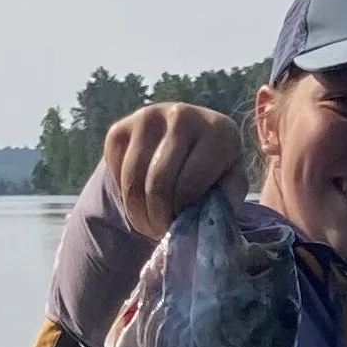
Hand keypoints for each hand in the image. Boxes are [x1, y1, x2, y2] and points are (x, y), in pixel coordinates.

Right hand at [103, 103, 247, 240]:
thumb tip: (206, 219)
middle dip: (157, 217)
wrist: (185, 139)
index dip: (182, 214)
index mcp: (218, 131)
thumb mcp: (230, 183)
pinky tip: (140, 199)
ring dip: (138, 213)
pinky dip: (124, 196)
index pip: (189, 184)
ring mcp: (148, 117)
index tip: (182, 227)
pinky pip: (116, 175)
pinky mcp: (120, 128)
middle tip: (161, 230)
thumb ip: (225, 199)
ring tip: (149, 224)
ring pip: (133, 181)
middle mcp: (183, 116)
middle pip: (158, 184)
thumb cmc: (212, 169)